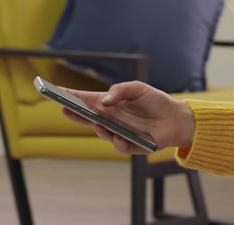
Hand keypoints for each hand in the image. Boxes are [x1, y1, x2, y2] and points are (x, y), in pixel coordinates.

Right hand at [61, 81, 194, 154]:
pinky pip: (119, 145)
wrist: (176, 118)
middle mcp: (111, 119)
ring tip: (97, 122)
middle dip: (75, 114)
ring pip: (102, 133)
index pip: (87, 100)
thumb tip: (104, 101)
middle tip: (64, 108)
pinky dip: (118, 141)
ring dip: (98, 128)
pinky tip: (119, 136)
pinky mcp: (129, 145)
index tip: (57, 91)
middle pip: (88, 118)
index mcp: (111, 104)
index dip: (72, 96)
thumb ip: (120, 90)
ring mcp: (118, 133)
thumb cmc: (156, 101)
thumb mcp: (139, 88)